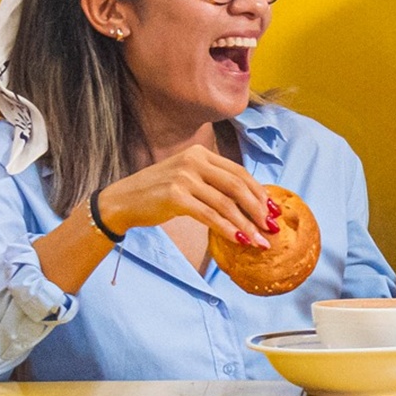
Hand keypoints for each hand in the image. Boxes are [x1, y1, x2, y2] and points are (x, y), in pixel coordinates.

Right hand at [97, 144, 274, 247]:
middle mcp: (194, 161)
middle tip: (272, 228)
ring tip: (260, 241)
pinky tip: (239, 240)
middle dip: (258, 209)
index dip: (259, 191)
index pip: (239, 172)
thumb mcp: (188, 178)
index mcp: (200, 153)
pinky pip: (209, 215)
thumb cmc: (159, 193)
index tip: (273, 210)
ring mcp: (184, 177)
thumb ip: (213, 182)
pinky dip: (227, 229)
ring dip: (246, 225)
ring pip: (226, 203)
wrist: (122, 201)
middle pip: (237, 186)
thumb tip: (249, 202)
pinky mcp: (175, 196)